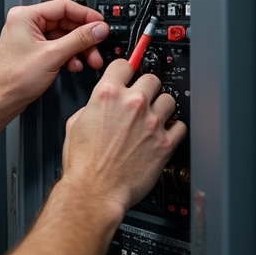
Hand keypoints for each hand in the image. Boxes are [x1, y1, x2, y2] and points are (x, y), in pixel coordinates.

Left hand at [0, 0, 108, 109]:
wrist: (2, 99)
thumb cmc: (13, 79)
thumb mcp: (53, 55)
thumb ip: (79, 39)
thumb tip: (98, 29)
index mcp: (25, 16)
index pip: (63, 6)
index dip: (86, 16)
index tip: (100, 24)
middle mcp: (26, 23)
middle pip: (65, 22)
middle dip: (84, 37)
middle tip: (97, 46)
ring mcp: (30, 36)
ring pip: (64, 36)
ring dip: (79, 48)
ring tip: (89, 60)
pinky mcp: (34, 50)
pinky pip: (58, 46)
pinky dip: (69, 55)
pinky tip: (74, 65)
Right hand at [61, 59, 187, 211]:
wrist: (95, 190)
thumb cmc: (83, 163)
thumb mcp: (74, 124)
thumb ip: (91, 108)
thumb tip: (100, 106)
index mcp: (107, 95)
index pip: (124, 64)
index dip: (125, 69)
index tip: (128, 74)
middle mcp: (132, 104)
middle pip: (151, 78)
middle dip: (146, 87)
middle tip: (142, 97)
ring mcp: (151, 123)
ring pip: (169, 99)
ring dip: (162, 106)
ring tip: (154, 116)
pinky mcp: (165, 143)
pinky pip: (181, 126)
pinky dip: (175, 128)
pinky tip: (165, 132)